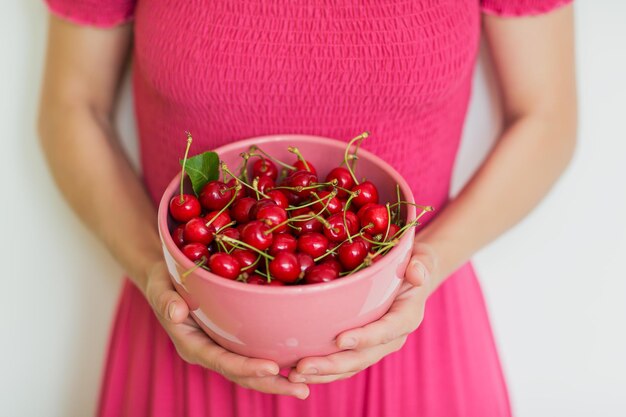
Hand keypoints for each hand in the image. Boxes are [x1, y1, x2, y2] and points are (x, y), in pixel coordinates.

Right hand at [143, 261, 309, 398]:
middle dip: (271, 384)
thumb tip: (176, 312)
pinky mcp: (235, 340)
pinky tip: (301, 361)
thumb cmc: (164, 280)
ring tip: (307, 386)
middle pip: (242, 375)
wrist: (169, 279)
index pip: (221, 361)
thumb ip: (165, 299)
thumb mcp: (159, 285)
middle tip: (302, 390)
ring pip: (252, 370)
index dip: (246, 367)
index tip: (272, 368)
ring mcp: (223, 348)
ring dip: (278, 380)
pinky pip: (256, 353)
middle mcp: (210, 352)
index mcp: (193, 345)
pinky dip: (278, 361)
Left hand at [288, 242, 436, 383]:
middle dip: (333, 364)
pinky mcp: (361, 349)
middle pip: (362, 357)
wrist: (410, 276)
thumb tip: (416, 273)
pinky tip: (296, 372)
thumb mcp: (421, 258)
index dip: (365, 338)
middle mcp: (392, 338)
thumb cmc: (412, 262)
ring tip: (294, 374)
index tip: (340, 340)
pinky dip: (321, 371)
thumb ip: (420, 264)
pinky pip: (342, 365)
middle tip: (303, 366)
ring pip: (349, 367)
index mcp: (406, 317)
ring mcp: (376, 347)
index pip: (386, 331)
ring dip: (322, 373)